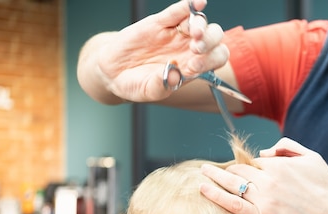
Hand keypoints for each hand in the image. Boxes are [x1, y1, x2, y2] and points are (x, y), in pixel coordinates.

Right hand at [77, 0, 228, 103]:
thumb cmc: (135, 84)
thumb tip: (175, 76)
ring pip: (199, 23)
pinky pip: (178, 11)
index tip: (196, 64)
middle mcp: (189, 49)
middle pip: (213, 39)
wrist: (113, 71)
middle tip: (196, 48)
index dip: (211, 60)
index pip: (214, 59)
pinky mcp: (160, 22)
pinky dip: (188, 5)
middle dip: (211, 41)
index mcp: (192, 67)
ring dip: (201, 25)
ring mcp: (176, 34)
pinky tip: (196, 2)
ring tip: (194, 33)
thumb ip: (161, 85)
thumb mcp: (147, 91)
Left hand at [200, 138, 327, 213]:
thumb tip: (264, 152)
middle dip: (226, 168)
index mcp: (279, 165)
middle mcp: (269, 180)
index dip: (245, 163)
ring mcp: (264, 200)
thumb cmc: (326, 189)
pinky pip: (233, 204)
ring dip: (214, 176)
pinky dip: (216, 195)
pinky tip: (204, 188)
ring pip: (232, 183)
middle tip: (213, 168)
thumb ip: (287, 147)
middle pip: (239, 169)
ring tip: (203, 172)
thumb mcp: (312, 158)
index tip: (239, 166)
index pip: (253, 160)